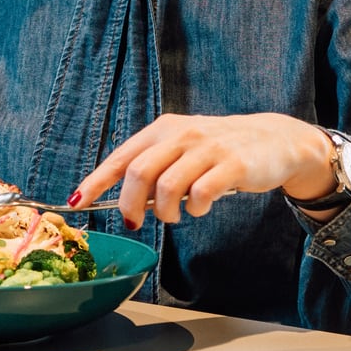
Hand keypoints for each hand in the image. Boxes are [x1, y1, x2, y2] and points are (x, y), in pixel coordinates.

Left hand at [69, 111, 338, 227]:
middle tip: (134, 222)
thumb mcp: (183, 146)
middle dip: (130, 204)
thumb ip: (155, 166)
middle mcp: (182, 134)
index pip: (121, 157)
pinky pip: (201, 194)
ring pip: (167, 187)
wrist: (273, 139)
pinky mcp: (233, 165)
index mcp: (164, 129)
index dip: (96, 182)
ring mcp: (208, 148)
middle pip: (139, 172)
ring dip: (165, 211)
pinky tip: (200, 207)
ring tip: (174, 215)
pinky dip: (195, 208)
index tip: (77, 203)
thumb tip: (125, 201)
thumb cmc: (220, 149)